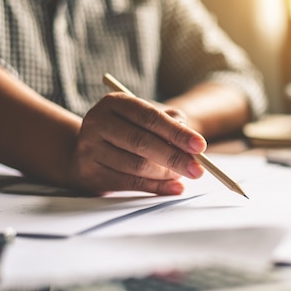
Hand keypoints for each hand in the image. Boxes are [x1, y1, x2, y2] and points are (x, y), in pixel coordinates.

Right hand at [68, 93, 206, 194]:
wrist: (92, 147)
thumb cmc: (131, 128)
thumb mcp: (149, 118)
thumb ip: (172, 123)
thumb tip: (193, 146)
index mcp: (115, 102)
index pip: (150, 117)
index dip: (177, 133)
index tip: (201, 146)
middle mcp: (97, 122)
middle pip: (141, 142)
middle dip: (174, 158)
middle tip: (199, 169)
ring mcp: (89, 148)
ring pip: (135, 166)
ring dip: (165, 174)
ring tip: (183, 176)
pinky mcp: (89, 172)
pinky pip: (129, 184)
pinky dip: (156, 187)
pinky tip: (174, 188)